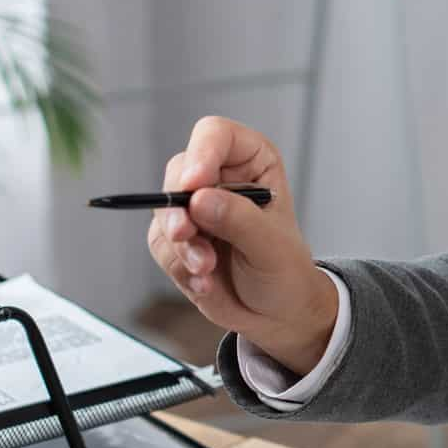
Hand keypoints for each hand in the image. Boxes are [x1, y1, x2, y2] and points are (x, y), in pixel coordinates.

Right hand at [145, 116, 338, 373]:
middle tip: (186, 234)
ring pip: (163, 211)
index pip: (216, 135)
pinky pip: (161, 245)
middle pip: (179, 171)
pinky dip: (178, 266)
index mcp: (250, 162)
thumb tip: (199, 200)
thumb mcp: (272, 247)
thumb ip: (239, 220)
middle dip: (179, 208)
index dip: (201, 153)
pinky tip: (205, 282)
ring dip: (180, 246)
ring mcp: (194, 208)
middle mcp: (218, 178)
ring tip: (207, 270)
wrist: (275, 312)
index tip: (193, 184)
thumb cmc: (286, 271)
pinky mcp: (177, 239)